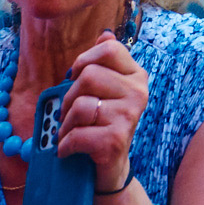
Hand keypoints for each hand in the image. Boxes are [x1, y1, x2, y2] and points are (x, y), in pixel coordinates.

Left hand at [56, 33, 153, 189]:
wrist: (109, 169)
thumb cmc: (102, 125)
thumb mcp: (105, 91)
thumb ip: (105, 63)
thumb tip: (105, 35)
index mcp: (136, 76)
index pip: (108, 50)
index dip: (85, 60)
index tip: (78, 77)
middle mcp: (138, 93)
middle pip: (89, 75)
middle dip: (70, 96)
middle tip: (72, 114)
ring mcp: (129, 116)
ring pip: (80, 104)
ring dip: (65, 123)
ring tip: (70, 132)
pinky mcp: (116, 140)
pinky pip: (76, 133)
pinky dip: (64, 144)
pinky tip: (68, 149)